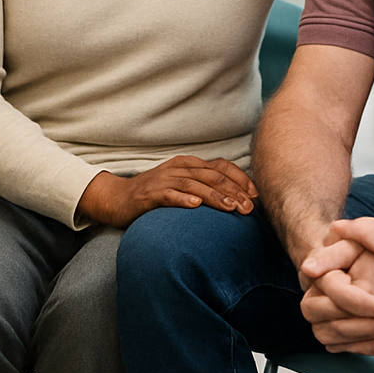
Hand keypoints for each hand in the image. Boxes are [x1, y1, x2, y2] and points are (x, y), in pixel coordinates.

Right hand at [76, 156, 257, 228]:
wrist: (117, 198)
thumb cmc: (155, 195)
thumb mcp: (181, 186)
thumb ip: (204, 187)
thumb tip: (236, 200)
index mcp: (189, 164)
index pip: (221, 166)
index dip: (241, 179)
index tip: (256, 195)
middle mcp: (179, 168)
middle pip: (212, 176)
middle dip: (234, 191)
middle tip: (249, 208)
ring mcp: (164, 180)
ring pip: (195, 185)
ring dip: (216, 197)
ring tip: (232, 208)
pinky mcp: (150, 194)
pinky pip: (169, 195)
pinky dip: (183, 199)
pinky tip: (195, 206)